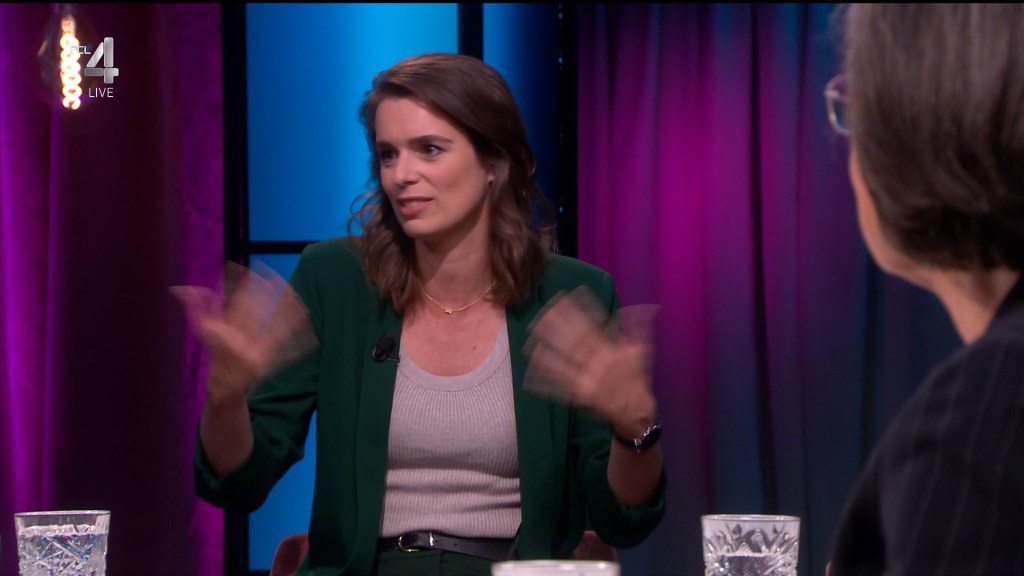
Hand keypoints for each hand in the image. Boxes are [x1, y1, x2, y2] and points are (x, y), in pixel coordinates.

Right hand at [171, 261, 317, 405]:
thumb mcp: (202, 333)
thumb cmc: (215, 356)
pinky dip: (296, 342)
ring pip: (274, 329)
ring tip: (299, 300)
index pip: (234, 305)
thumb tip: (181, 289)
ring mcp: (254, 352)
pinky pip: (283, 349)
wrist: (223, 388)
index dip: (243, 288)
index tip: (251, 272)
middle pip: (256, 314)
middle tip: (277, 278)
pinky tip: (309, 333)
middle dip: (266, 296)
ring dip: (287, 315)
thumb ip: (195, 308)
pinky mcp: (265, 361)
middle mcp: (239, 341)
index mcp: (222, 331)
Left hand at [525, 287, 658, 435]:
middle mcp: (596, 364)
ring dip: (546, 353)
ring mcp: (587, 380)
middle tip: (542, 314)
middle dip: (557, 329)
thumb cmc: (636, 378)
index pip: (589, 328)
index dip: (575, 314)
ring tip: (531, 342)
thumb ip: (640, 326)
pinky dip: (545, 381)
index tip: (562, 301)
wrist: (636, 411)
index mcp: (610, 351)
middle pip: (573, 343)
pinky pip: (559, 388)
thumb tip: (648, 306)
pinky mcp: (579, 395)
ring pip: (563, 364)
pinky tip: (531, 374)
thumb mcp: (642, 350)